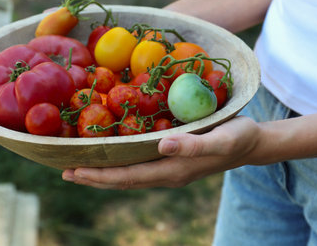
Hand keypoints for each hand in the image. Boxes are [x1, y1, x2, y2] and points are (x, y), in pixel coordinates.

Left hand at [62, 116, 261, 189]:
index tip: (74, 171)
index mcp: (174, 169)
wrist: (251, 143)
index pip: (129, 176)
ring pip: (129, 174)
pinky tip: (110, 156)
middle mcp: (167, 173)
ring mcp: (169, 168)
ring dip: (103, 172)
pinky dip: (118, 163)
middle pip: (123, 179)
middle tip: (65, 171)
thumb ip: (194, 145)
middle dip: (94, 177)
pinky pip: (138, 165)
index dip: (101, 175)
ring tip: (79, 167)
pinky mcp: (172, 160)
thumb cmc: (238, 137)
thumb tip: (161, 145)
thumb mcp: (221, 138)